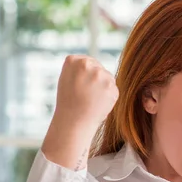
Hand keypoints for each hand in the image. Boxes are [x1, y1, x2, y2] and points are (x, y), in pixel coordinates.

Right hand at [43, 55, 118, 169]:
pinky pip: (114, 90)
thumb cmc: (69, 102)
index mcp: (73, 60)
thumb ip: (80, 69)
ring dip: (104, 88)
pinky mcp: (112, 86)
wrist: (74, 121)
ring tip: (92, 99)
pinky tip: (99, 103)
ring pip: (108, 79)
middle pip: (100, 69)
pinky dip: (109, 97)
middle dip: (97, 80)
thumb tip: (96, 65)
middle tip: (87, 94)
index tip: (82, 86)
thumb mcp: (68, 78)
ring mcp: (101, 75)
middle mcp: (87, 64)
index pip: (88, 62)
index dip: (87, 75)